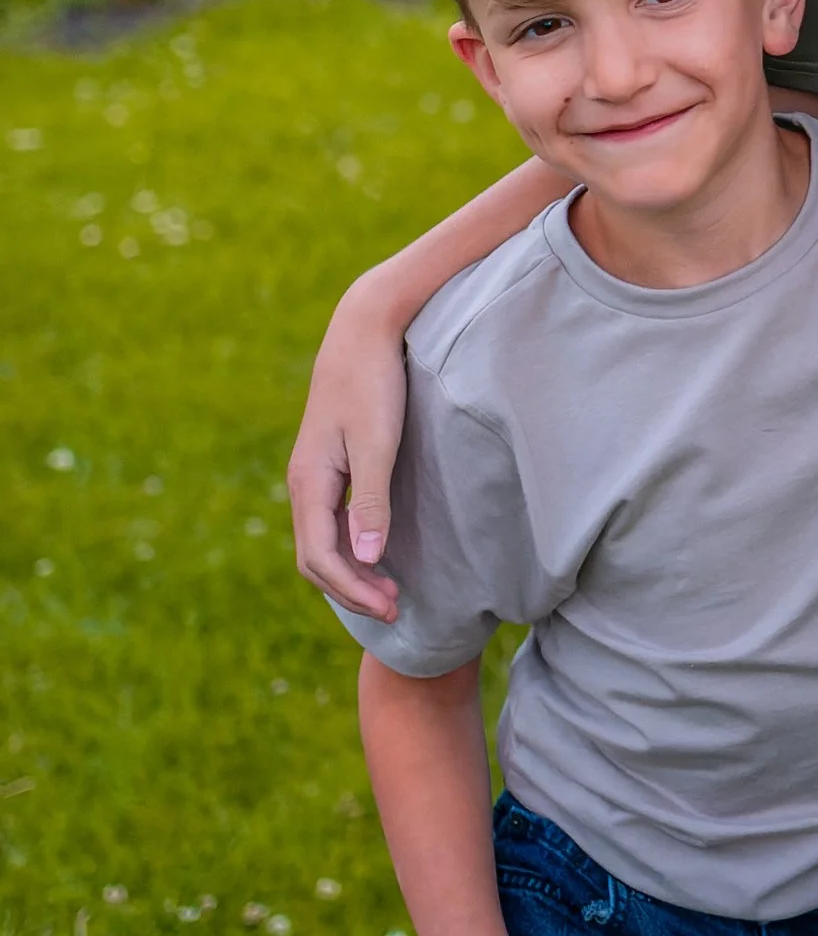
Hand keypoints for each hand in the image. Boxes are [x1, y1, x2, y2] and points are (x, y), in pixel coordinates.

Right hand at [289, 284, 413, 620]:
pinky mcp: (329, 462)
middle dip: (351, 589)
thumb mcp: (377, 443)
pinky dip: (350, 546)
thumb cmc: (373, 382)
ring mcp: (314, 473)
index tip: (393, 607)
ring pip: (321, 540)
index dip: (354, 590)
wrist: (364, 327)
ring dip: (351, 571)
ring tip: (389, 589)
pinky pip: (330, 520)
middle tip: (396, 608)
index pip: (321, 558)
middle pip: (315, 557)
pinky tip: (377, 550)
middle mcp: (303, 482)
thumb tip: (368, 557)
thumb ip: (372, 500)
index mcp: (309, 482)